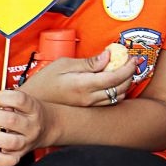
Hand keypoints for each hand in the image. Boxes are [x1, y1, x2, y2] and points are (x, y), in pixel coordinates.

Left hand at [0, 89, 51, 165]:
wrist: (49, 127)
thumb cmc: (30, 112)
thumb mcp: (26, 101)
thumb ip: (10, 100)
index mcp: (34, 109)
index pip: (19, 99)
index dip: (1, 97)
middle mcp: (32, 126)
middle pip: (10, 120)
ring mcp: (28, 141)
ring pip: (10, 142)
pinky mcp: (21, 154)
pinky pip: (9, 161)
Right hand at [19, 49, 137, 106]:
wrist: (33, 101)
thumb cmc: (44, 81)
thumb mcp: (64, 64)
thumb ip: (88, 62)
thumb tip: (108, 56)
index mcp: (83, 85)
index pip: (115, 77)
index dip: (128, 68)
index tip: (132, 58)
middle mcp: (89, 98)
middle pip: (120, 88)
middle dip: (130, 74)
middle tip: (131, 62)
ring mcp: (89, 105)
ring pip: (117, 96)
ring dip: (125, 84)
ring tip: (124, 70)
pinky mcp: (88, 108)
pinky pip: (109, 102)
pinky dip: (117, 91)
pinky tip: (113, 81)